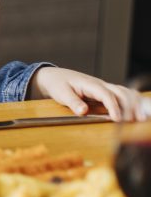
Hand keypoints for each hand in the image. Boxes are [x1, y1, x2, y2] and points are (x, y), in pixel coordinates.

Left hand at [28, 67, 147, 120]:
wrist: (54, 76)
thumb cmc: (58, 83)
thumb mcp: (61, 93)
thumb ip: (73, 102)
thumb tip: (83, 111)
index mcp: (90, 84)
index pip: (106, 94)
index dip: (114, 107)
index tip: (118, 119)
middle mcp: (101, 84)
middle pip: (121, 92)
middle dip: (130, 106)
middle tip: (135, 120)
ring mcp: (105, 88)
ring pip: (125, 93)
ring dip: (134, 104)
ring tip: (141, 118)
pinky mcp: (106, 92)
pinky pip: (122, 95)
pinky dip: (132, 102)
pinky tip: (138, 111)